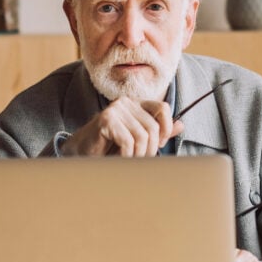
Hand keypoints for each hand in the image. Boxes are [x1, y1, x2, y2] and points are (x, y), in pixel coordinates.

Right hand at [61, 97, 183, 156]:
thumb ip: (157, 132)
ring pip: (142, 136)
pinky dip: (126, 155)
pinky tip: (119, 158)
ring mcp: (115, 110)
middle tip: (140, 159)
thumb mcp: (137, 139)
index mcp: (135, 104)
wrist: (81, 153)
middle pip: (153, 127)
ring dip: (138, 154)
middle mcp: (126, 103)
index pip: (162, 108)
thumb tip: (181, 125)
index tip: (160, 144)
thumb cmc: (109, 146)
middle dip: (150, 148)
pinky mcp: (106, 121)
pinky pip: (128, 142)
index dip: (166, 127)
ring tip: (128, 159)